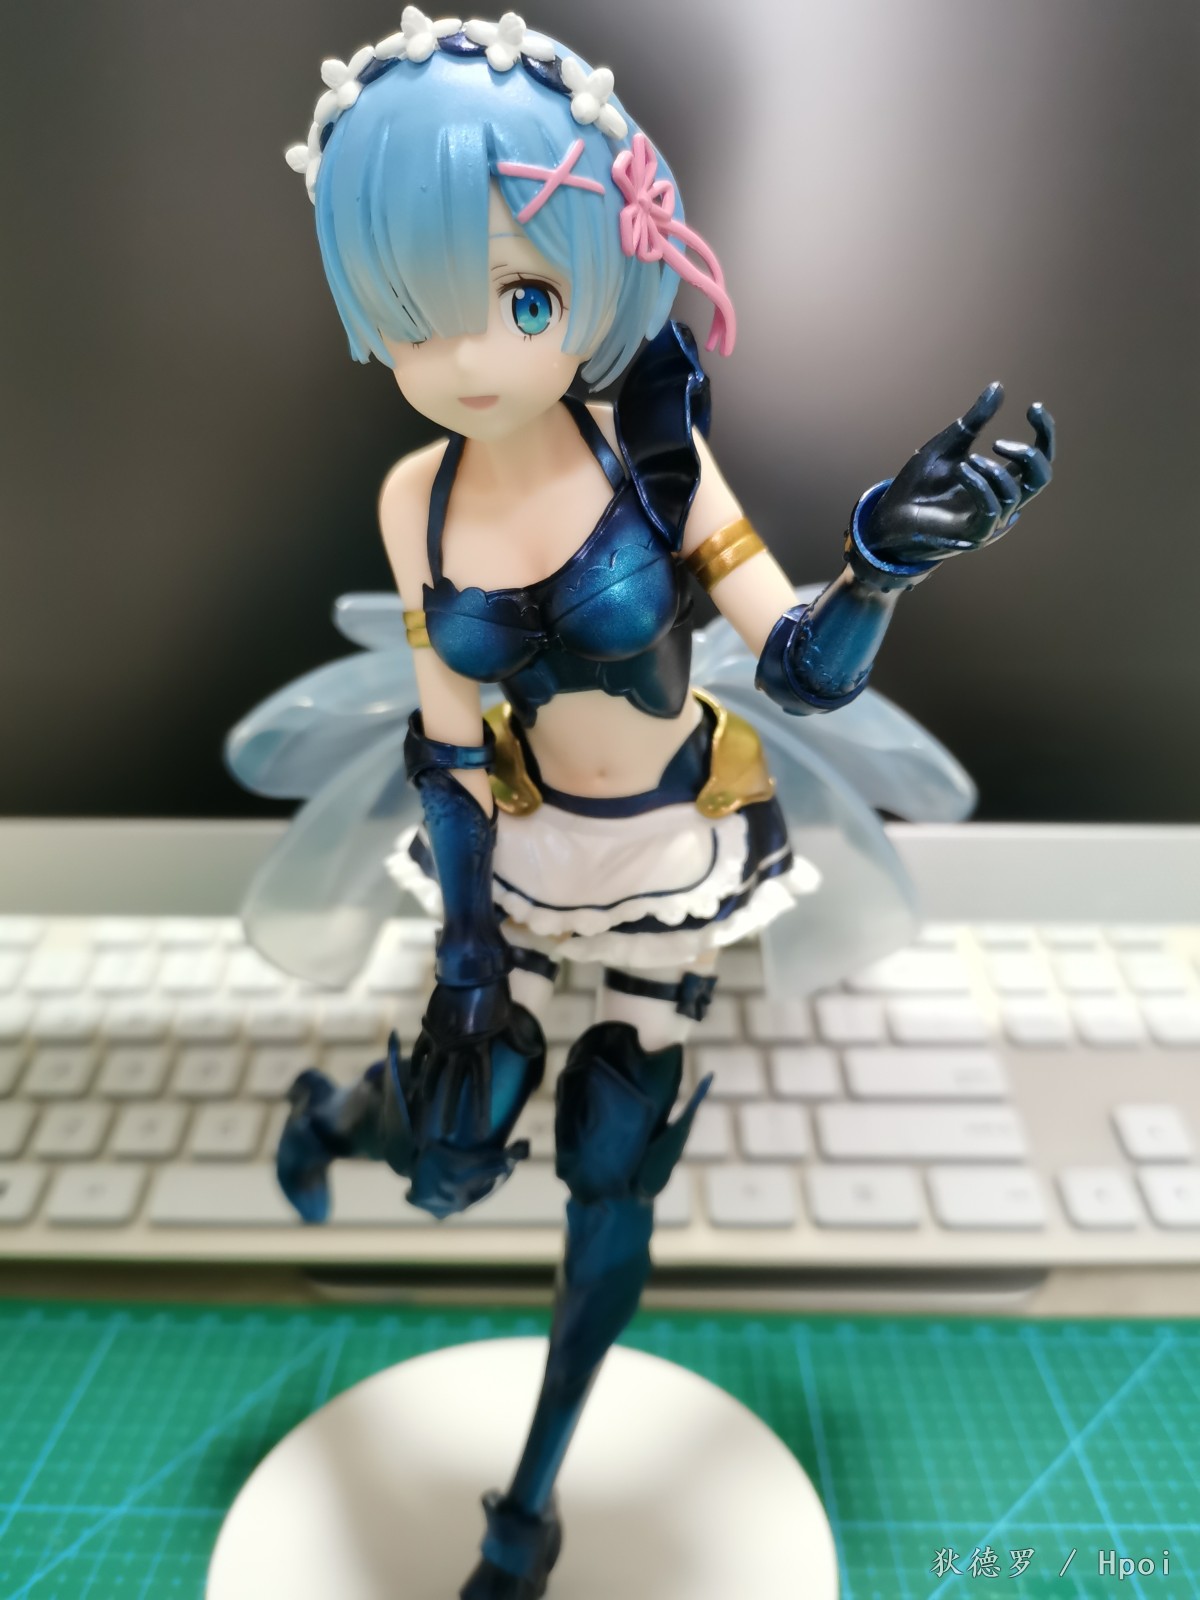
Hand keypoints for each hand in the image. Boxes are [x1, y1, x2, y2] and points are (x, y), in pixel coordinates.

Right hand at [409, 976, 543, 1149]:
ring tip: (421, 1111)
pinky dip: (416, 1066)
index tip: (479, 1132)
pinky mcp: (429, 1029)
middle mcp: (458, 1050)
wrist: (469, 971)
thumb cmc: (494, 996)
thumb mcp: (509, 1020)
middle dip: (447, 1112)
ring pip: (431, 1073)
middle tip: (441, 1136)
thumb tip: (533, 1052)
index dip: (480, 1110)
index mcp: (479, 1050)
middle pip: (451, 1087)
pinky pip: (420, 1052)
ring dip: (427, 1093)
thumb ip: (518, 1040)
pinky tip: (412, 1079)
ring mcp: (440, 1040)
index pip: (481, 1087)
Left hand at [860, 383, 1055, 571]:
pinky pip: (992, 508)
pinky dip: (979, 484)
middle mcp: (1003, 500)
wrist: (891, 513)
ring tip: (966, 461)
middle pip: (1041, 478)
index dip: (1044, 432)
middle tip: (998, 442)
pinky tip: (961, 470)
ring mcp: (991, 520)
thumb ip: (975, 421)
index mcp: (1001, 479)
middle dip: (1028, 454)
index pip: (1039, 458)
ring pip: (1014, 493)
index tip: (1033, 407)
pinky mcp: (975, 533)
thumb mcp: (949, 444)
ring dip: (991, 471)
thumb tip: (997, 388)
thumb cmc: (920, 483)